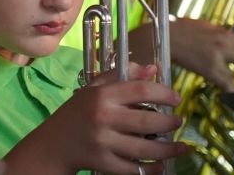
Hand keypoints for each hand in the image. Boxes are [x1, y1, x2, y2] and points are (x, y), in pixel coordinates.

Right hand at [8, 63, 187, 173]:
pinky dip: (152, 169)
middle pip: (147, 121)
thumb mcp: (93, 89)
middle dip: (170, 123)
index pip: (140, 90)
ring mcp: (103, 143)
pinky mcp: (103, 164)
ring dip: (168, 149)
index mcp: (102, 96)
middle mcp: (103, 118)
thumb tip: (152, 69)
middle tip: (178, 121)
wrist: (54, 144)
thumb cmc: (77, 113)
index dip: (164, 93)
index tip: (176, 98)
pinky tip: (161, 165)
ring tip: (179, 146)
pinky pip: (134, 169)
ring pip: (145, 149)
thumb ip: (121, 76)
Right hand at [169, 18, 233, 90]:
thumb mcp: (203, 26)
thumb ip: (217, 33)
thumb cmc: (180, 29)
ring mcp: (218, 58)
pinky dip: (232, 91)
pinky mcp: (210, 69)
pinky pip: (226, 83)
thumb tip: (226, 38)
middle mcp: (225, 45)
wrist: (166, 36)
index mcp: (224, 34)